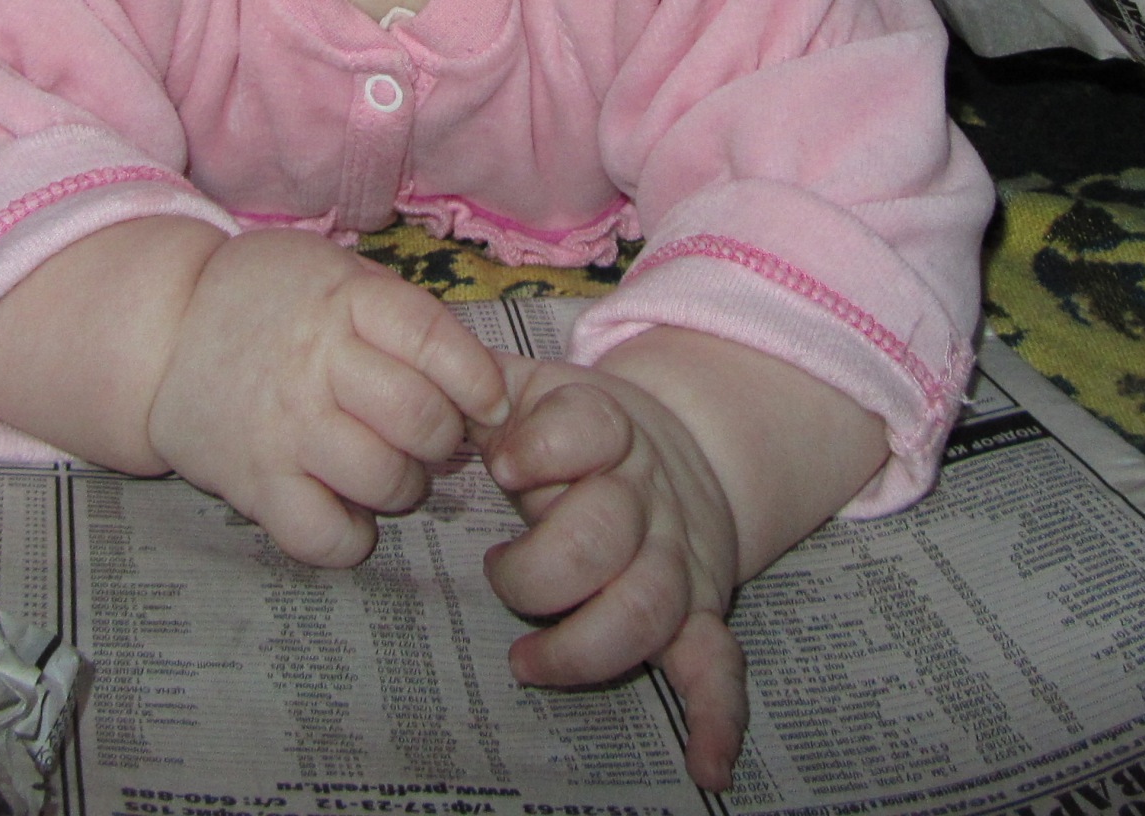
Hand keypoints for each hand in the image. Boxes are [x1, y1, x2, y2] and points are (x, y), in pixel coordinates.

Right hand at [145, 229, 510, 567]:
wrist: (166, 328)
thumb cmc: (270, 297)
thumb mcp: (336, 272)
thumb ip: (401, 313)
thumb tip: (480, 375)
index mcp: (343, 301)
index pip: (434, 341)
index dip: (477, 380)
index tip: (488, 403)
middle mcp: (314, 364)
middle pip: (419, 418)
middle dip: (443, 438)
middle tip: (428, 438)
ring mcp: (283, 428)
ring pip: (384, 479)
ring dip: (406, 488)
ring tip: (391, 472)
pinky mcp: (254, 484)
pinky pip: (324, 536)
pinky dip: (352, 538)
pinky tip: (350, 513)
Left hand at [474, 353, 746, 792]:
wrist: (672, 440)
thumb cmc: (569, 425)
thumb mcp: (530, 385)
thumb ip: (475, 380)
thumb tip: (426, 389)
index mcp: (605, 427)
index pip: (588, 428)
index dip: (544, 448)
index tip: (503, 464)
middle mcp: (646, 494)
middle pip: (602, 535)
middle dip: (538, 568)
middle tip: (497, 574)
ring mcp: (675, 556)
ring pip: (646, 606)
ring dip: (584, 645)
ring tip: (527, 661)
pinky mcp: (699, 607)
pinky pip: (717, 664)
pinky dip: (717, 716)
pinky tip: (706, 764)